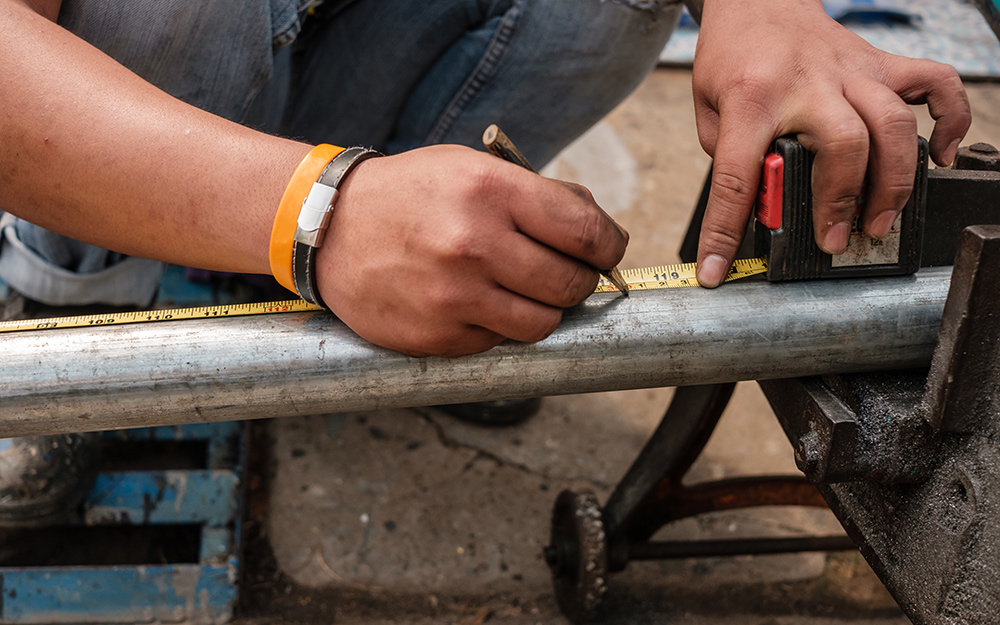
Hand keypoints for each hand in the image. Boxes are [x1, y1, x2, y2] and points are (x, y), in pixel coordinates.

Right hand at [314, 145, 627, 356]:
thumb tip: (599, 234)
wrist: (330, 228)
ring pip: (543, 323)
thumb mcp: (472, 168)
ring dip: (544, 309)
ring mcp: (454, 296)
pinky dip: (500, 325)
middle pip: (571, 284)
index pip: (586, 232)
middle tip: (567, 273)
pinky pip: (499, 341)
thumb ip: (539, 197)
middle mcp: (474, 244)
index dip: (609, 247)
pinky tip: (478, 302)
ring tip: (523, 290)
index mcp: (490, 191)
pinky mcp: (437, 336)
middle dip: (580, 281)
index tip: (606, 252)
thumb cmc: (412, 194)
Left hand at [691, 0, 970, 286]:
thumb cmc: (732, 58)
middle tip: (835, 240)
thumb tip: (760, 209)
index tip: (718, 271)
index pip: (737, 176)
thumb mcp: (709, 111)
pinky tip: (938, 156)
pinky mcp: (879, 64)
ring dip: (892, 181)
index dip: (726, 230)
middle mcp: (806, 84)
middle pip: (842, 144)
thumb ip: (730, 158)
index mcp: (751, 100)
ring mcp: (849, 71)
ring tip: (879, 221)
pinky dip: (949, 120)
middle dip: (843, 201)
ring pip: (891, 123)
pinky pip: (934, 85)